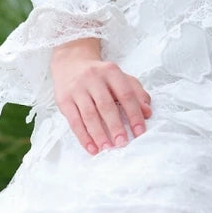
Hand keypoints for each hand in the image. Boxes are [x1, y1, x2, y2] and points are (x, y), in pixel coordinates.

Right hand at [51, 40, 151, 155]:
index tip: (140, 132)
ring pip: (89, 114)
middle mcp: (93, 78)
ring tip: (108, 148)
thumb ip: (136, 92)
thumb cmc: (100, 76)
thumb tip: (147, 112)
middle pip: (106, 105)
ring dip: (99, 134)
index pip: (126, 94)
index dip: (134, 114)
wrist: (71, 64)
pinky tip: (92, 148)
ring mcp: (77, 89)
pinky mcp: (64, 100)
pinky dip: (83, 137)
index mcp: (111, 71)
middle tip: (123, 143)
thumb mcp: (120, 78)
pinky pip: (74, 121)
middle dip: (115, 127)